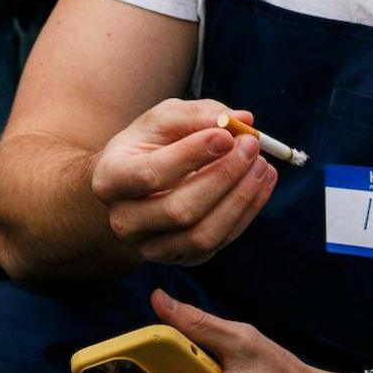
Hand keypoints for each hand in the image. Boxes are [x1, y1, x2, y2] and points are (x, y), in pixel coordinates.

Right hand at [91, 99, 276, 266]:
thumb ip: (197, 115)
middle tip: (251, 147)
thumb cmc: (150, 145)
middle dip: (222, 177)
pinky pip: (218, 243)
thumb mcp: (163, 120)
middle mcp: (125, 220)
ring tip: (262, 166)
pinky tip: (261, 184)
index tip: (227, 135)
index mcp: (110, 179)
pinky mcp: (180, 258)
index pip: (150, 173)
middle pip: (179, 210)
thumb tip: (241, 120)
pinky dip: (245, 213)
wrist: (135, 184)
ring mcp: (151, 246)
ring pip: (202, 235)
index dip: (191, 155)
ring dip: (240, 200)